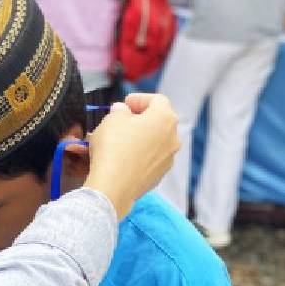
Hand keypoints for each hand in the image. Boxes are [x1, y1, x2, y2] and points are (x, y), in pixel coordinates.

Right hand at [82, 93, 179, 218]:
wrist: (113, 186)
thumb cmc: (113, 148)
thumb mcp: (111, 118)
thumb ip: (120, 110)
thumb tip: (122, 111)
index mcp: (165, 118)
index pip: (157, 100)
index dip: (139, 99)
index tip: (124, 103)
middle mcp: (173, 138)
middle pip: (159, 121)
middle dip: (140, 118)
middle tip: (121, 120)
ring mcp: (168, 158)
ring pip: (155, 141)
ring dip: (140, 137)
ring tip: (119, 140)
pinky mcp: (159, 175)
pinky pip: (150, 159)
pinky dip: (139, 155)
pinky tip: (122, 157)